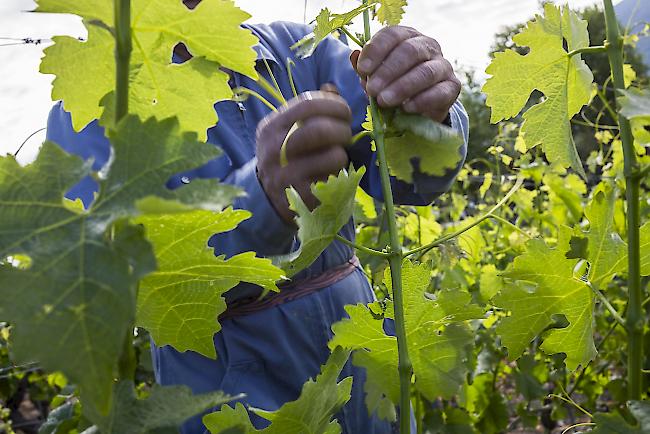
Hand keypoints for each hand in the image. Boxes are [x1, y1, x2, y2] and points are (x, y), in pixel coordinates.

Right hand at [256, 87, 351, 222]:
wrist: (265, 197)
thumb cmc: (284, 157)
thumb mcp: (287, 130)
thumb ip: (308, 110)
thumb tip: (331, 88)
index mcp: (272, 126)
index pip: (307, 103)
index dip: (334, 104)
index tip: (344, 112)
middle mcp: (275, 149)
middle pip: (321, 130)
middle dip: (343, 130)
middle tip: (346, 134)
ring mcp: (286, 175)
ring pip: (332, 155)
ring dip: (342, 154)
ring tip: (337, 155)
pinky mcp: (302, 195)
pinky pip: (334, 179)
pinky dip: (339, 173)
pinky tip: (331, 172)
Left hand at [350, 26, 460, 122]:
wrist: (418, 107)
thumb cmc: (393, 85)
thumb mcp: (375, 76)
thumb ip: (364, 68)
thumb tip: (354, 55)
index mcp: (406, 37)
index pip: (392, 34)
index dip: (376, 51)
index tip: (362, 70)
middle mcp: (427, 46)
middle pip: (409, 51)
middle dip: (388, 71)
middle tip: (372, 90)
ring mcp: (442, 65)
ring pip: (425, 72)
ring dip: (402, 87)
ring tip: (384, 101)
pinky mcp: (452, 86)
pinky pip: (439, 91)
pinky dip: (421, 100)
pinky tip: (406, 108)